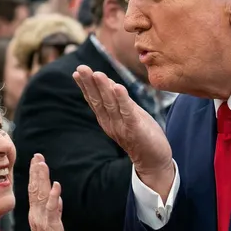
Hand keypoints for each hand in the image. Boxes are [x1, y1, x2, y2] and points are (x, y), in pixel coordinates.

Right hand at [28, 154, 69, 230]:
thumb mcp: (54, 226)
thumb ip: (55, 211)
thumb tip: (58, 199)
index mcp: (36, 215)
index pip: (34, 191)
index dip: (35, 175)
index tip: (37, 161)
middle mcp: (36, 215)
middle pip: (35, 189)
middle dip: (36, 172)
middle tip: (37, 156)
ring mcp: (42, 220)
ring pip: (40, 195)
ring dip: (41, 179)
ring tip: (42, 164)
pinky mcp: (51, 226)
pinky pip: (52, 209)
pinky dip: (53, 197)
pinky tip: (55, 186)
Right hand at [73, 66, 174, 197]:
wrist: (154, 161)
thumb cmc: (142, 135)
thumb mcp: (127, 115)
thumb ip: (118, 102)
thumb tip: (109, 83)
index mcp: (107, 120)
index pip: (94, 100)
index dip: (85, 86)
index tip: (77, 72)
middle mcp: (111, 123)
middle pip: (98, 101)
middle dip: (89, 84)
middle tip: (81, 68)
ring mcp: (122, 127)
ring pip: (110, 104)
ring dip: (103, 88)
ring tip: (97, 73)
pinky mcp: (135, 129)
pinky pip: (128, 112)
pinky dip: (122, 99)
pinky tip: (118, 87)